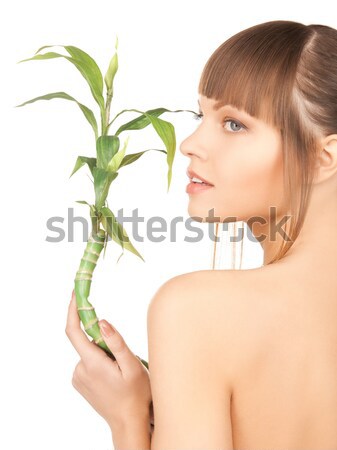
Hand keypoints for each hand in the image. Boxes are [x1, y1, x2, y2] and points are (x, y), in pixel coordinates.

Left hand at [65, 290, 151, 430]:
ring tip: (121, 371)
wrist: (128, 423)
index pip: (74, 331)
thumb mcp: (132, 366)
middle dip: (104, 340)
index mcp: (92, 363)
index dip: (73, 310)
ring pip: (90, 352)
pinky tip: (113, 376)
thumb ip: (117, 342)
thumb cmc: (135, 395)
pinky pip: (89, 362)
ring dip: (104, 353)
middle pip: (88, 341)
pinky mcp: (80, 382)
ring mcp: (78, 377)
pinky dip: (100, 361)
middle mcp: (80, 369)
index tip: (75, 295)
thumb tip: (102, 322)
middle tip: (123, 357)